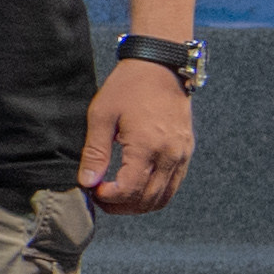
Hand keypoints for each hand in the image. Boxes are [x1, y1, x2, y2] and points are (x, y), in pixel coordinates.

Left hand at [78, 57, 194, 213]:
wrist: (161, 67)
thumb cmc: (127, 87)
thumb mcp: (102, 115)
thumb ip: (95, 152)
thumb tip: (87, 182)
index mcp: (147, 146)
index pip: (130, 190)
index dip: (109, 198)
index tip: (92, 191)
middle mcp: (170, 155)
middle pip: (148, 199)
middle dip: (121, 206)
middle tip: (99, 199)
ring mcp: (182, 155)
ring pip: (163, 197)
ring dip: (138, 205)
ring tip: (114, 197)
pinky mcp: (186, 152)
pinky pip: (173, 185)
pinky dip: (154, 194)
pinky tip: (134, 187)